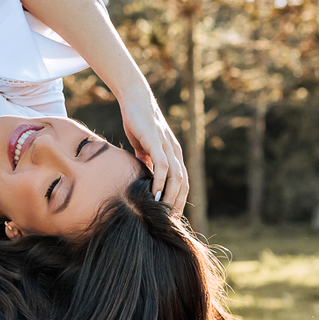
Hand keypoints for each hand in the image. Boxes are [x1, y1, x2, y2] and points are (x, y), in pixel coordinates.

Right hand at [118, 90, 188, 215]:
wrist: (135, 99)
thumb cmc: (138, 121)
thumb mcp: (143, 146)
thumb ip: (146, 160)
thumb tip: (144, 174)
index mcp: (173, 154)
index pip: (181, 182)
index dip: (178, 200)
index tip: (170, 215)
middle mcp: (175, 152)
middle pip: (183, 184)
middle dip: (177, 203)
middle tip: (168, 221)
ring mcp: (167, 146)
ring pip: (176, 177)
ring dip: (170, 196)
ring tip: (162, 212)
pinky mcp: (156, 141)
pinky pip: (162, 166)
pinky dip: (159, 182)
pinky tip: (153, 194)